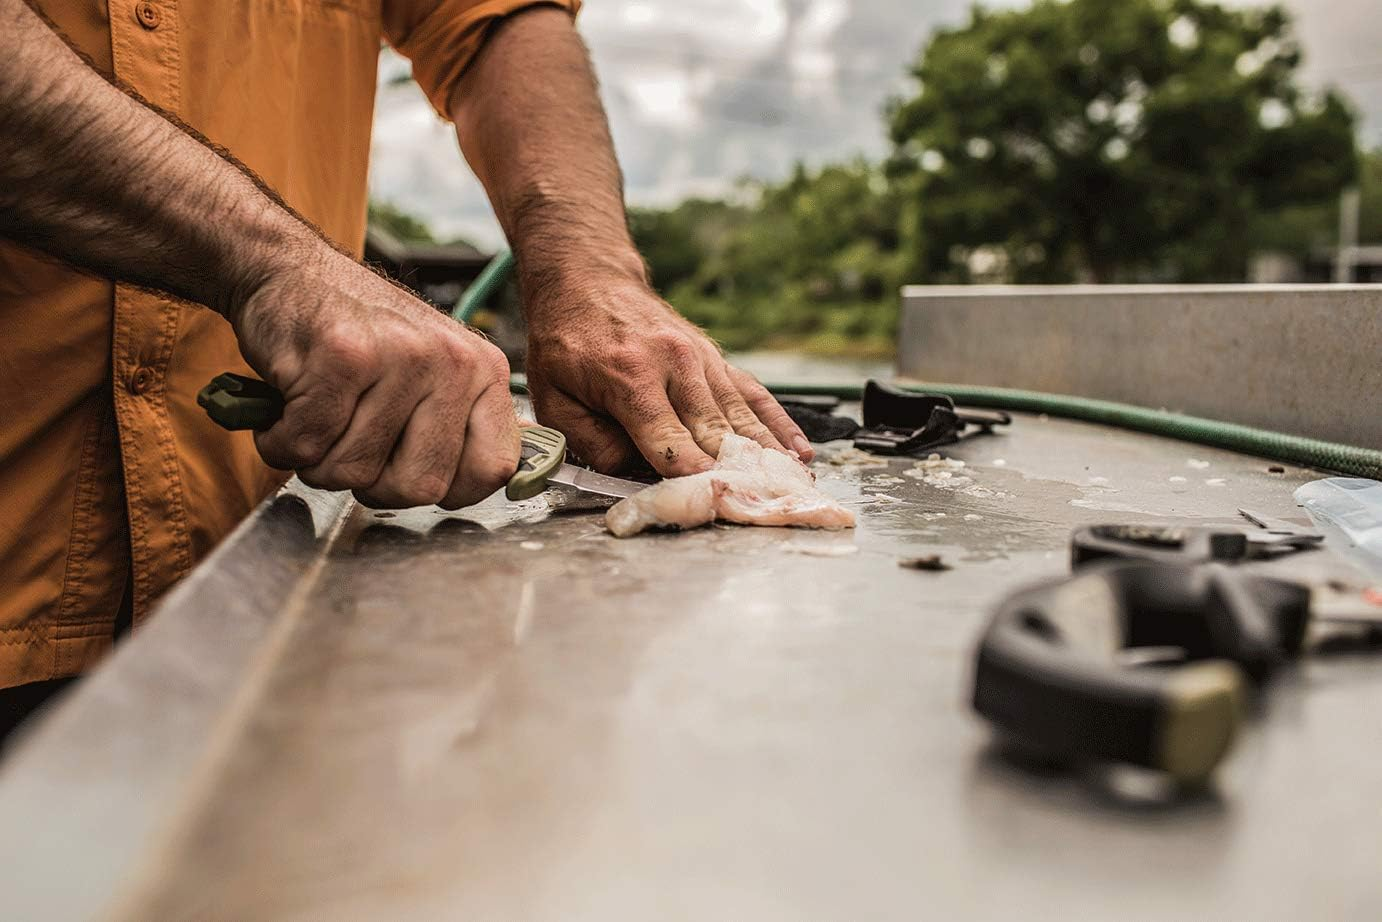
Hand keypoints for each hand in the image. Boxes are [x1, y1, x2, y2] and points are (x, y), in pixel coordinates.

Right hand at [229, 246, 520, 508]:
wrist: (291, 271)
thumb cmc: (359, 337)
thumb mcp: (433, 375)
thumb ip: (460, 427)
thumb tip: (497, 482)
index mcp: (484, 372)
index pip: (492, 471)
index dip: (445, 490)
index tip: (410, 471)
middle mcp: (452, 361)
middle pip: (421, 487)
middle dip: (373, 484)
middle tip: (352, 446)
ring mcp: (399, 356)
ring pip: (355, 472)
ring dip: (319, 461)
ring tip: (319, 417)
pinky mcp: (342, 356)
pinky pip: (307, 446)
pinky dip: (282, 442)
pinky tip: (288, 409)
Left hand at [523, 274, 812, 475]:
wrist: (588, 281)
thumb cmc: (566, 345)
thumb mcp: (554, 399)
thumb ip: (592, 443)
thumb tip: (637, 475)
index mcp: (630, 377)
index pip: (668, 440)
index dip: (690, 476)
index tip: (713, 500)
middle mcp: (675, 364)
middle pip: (713, 432)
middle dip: (738, 473)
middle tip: (763, 506)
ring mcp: (702, 358)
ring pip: (741, 416)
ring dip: (768, 455)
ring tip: (794, 487)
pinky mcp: (717, 358)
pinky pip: (754, 394)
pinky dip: (778, 424)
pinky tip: (799, 450)